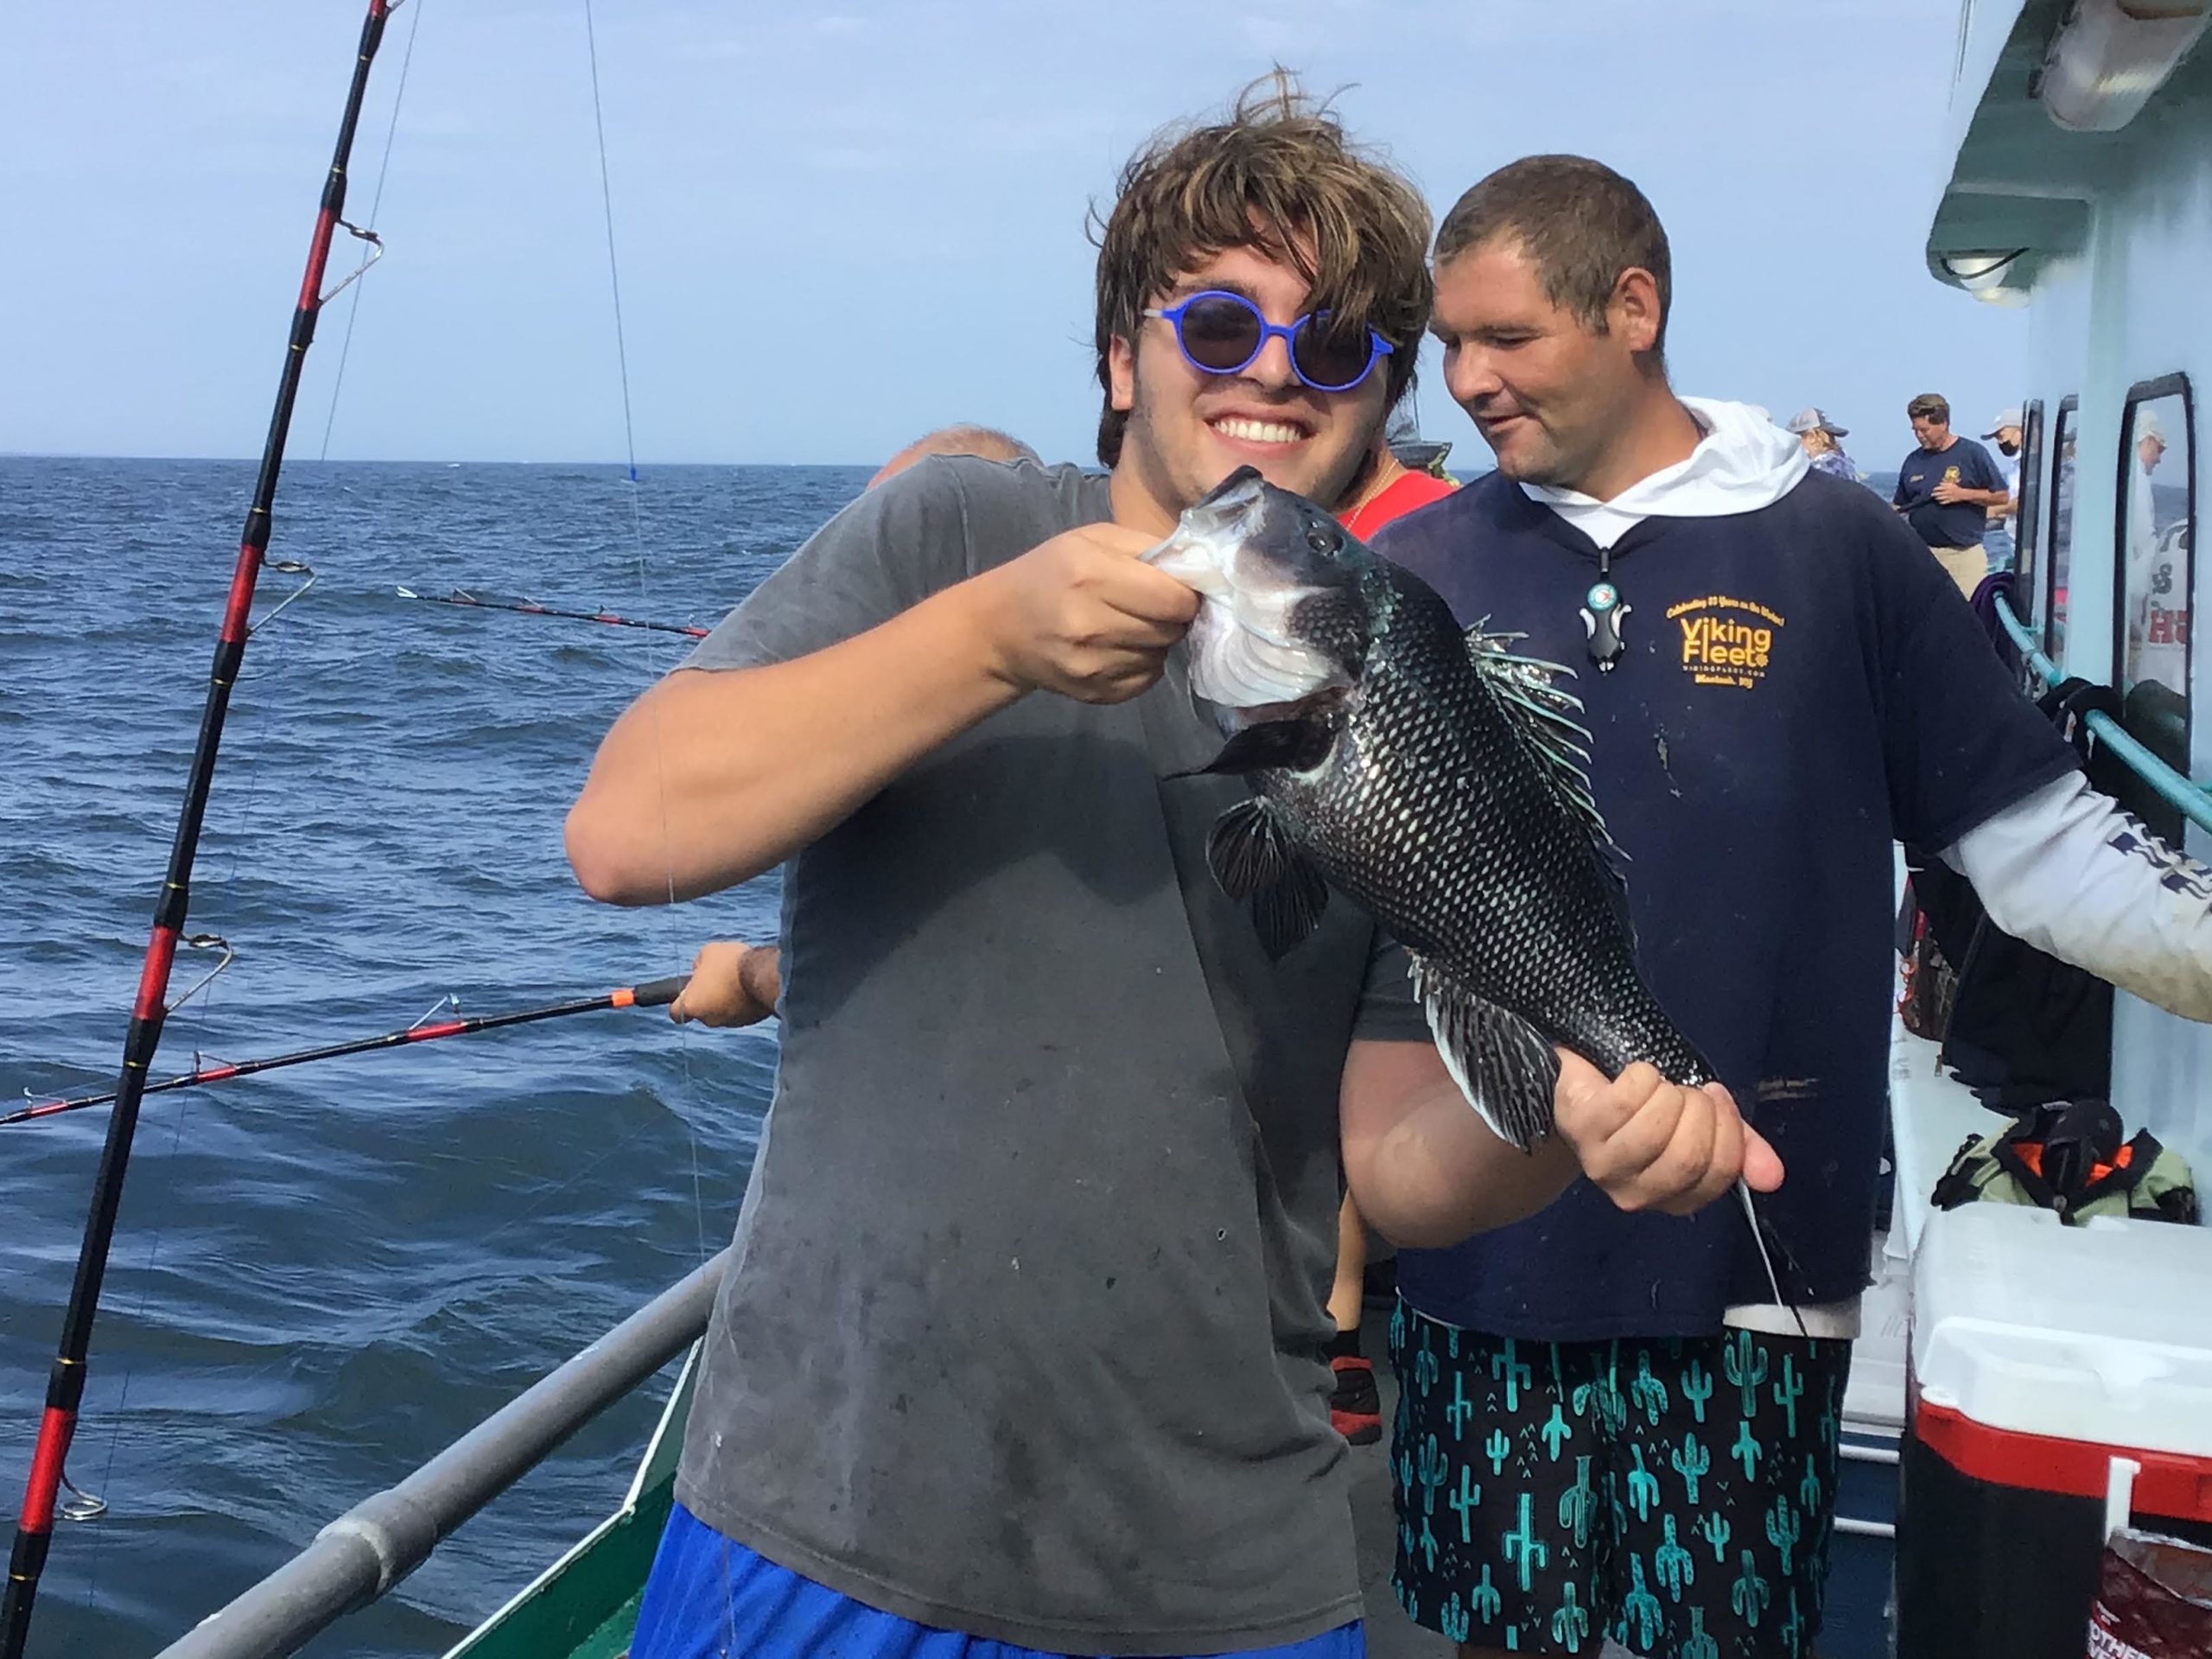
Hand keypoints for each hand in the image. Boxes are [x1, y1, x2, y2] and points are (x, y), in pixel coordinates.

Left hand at [669, 940, 780, 1026]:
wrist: (763, 974)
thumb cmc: (730, 963)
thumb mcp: (708, 952)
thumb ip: (699, 964)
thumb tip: (701, 970)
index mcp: (691, 1004)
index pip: (675, 1013)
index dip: (678, 1003)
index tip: (685, 994)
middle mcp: (708, 1019)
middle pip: (702, 1010)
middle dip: (707, 997)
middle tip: (717, 978)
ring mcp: (730, 1022)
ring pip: (723, 1011)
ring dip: (726, 999)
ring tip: (737, 979)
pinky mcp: (749, 1021)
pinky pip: (741, 1012)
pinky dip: (742, 1002)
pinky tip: (749, 986)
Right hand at [967, 524, 1199, 703]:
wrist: (1002, 627)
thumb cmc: (1052, 573)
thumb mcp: (1092, 539)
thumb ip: (1146, 548)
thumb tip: (1197, 569)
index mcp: (1091, 576)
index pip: (1174, 599)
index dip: (1184, 593)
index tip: (1174, 588)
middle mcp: (1090, 625)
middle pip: (1171, 630)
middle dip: (1171, 617)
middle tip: (1150, 606)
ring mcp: (1091, 665)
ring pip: (1161, 656)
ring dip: (1155, 641)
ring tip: (1127, 625)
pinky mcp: (1094, 693)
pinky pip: (1147, 680)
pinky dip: (1142, 664)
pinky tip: (1119, 648)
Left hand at [1551, 1053, 1783, 1215]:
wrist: (1586, 1085)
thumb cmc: (1647, 1109)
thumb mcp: (1702, 1124)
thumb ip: (1740, 1147)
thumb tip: (1773, 1177)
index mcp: (1674, 1197)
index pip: (1717, 1175)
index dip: (1727, 1130)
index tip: (1716, 1100)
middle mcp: (1636, 1193)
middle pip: (1687, 1156)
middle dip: (1699, 1110)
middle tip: (1687, 1092)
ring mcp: (1603, 1165)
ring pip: (1655, 1129)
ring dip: (1668, 1094)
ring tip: (1661, 1087)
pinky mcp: (1581, 1128)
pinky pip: (1625, 1099)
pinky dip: (1640, 1076)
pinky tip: (1634, 1076)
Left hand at [1930, 479, 1965, 503]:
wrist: (1963, 493)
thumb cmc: (1957, 488)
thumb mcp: (1952, 484)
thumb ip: (1945, 483)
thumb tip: (1940, 483)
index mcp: (1948, 487)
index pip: (1940, 488)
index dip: (1935, 489)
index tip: (1933, 489)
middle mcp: (1948, 492)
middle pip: (1939, 493)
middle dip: (1935, 494)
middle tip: (1932, 494)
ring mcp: (1949, 496)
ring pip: (1941, 498)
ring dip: (1937, 498)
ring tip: (1935, 498)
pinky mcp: (1950, 500)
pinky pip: (1945, 502)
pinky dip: (1941, 502)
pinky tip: (1939, 502)